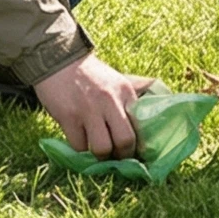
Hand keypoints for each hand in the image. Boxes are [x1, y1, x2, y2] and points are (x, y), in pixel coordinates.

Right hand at [33, 53, 152, 158]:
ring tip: (98, 150)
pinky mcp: (69, 117)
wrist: (59, 60)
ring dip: (101, 156)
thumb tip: (159, 104)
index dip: (140, 145)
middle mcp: (110, 100)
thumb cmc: (91, 75)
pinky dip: (81, 147)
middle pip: (125, 141)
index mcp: (125, 91)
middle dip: (122, 156)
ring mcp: (89, 109)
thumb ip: (132, 96)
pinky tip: (80, 137)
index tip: (137, 153)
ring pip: (102, 149)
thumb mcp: (116, 80)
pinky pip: (79, 146)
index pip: (141, 125)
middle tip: (117, 158)